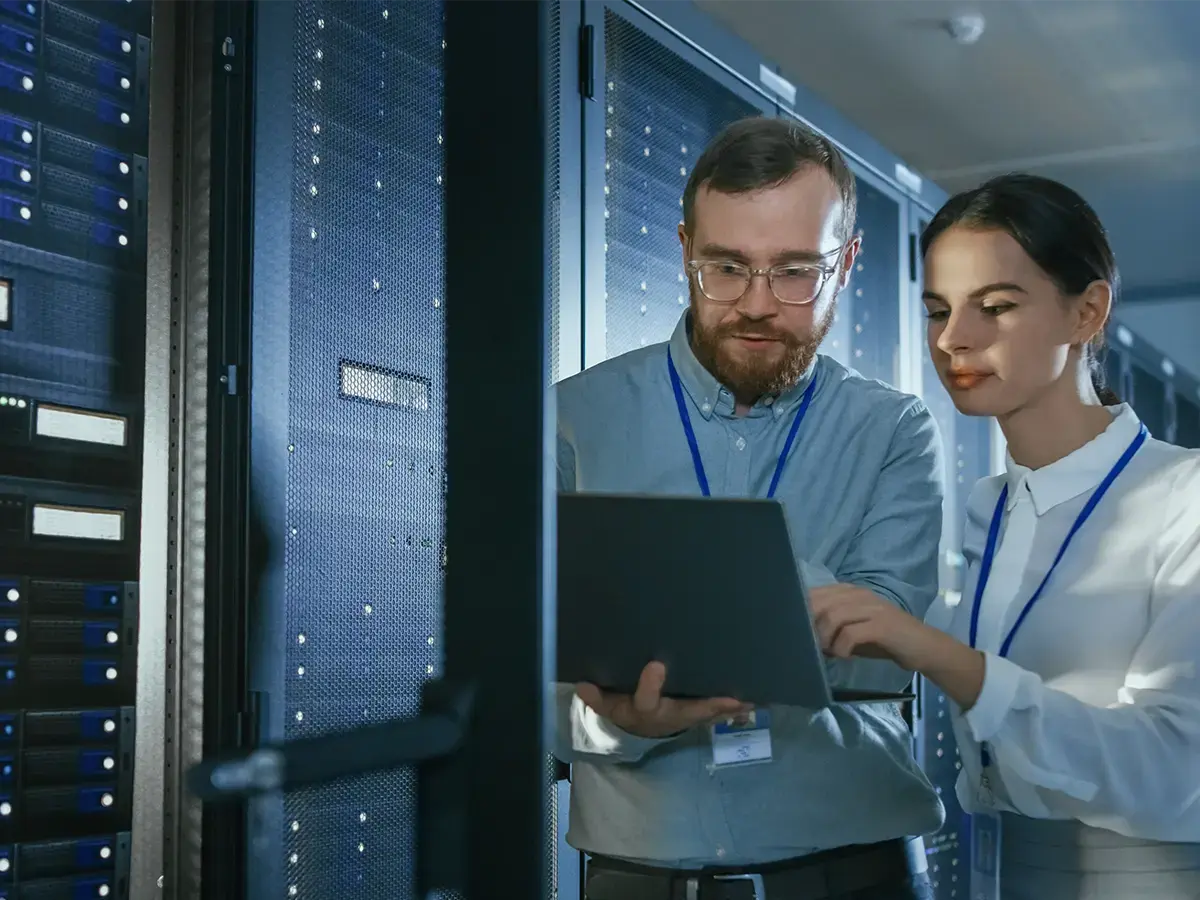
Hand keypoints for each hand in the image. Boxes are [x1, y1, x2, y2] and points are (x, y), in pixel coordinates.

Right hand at [575, 662, 750, 738]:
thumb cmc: (625, 708)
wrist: (639, 728)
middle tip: (732, 698)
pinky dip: (735, 708)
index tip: (656, 665)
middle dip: (711, 706)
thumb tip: (581, 685)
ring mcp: (686, 717)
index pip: (645, 700)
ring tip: (753, 698)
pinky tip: (756, 700)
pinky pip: (719, 712)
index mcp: (644, 710)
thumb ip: (596, 697)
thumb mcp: (607, 704)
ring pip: (710, 713)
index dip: (650, 685)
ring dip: (731, 708)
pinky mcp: (698, 715)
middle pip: (691, 712)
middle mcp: (669, 715)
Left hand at [808, 584, 937, 671]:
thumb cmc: (886, 641)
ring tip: (829, 652)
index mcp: (851, 592)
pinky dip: (841, 648)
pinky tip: (844, 656)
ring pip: (833, 616)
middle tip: (813, 646)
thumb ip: (832, 627)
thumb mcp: (854, 630)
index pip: (815, 593)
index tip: (798, 631)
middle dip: (810, 627)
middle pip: (820, 603)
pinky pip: (850, 634)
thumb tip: (803, 635)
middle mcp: (860, 594)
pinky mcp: (882, 625)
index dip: (801, 611)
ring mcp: (872, 608)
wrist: (924, 648)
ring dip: (825, 638)